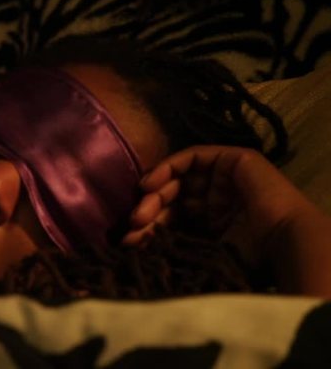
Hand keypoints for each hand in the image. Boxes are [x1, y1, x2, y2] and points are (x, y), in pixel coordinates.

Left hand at [123, 146, 309, 266]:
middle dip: (147, 212)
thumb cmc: (251, 258)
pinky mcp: (233, 159)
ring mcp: (225, 178)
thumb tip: (134, 248)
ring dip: (153, 192)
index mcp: (213, 224)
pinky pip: (192, 157)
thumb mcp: (203, 251)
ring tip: (139, 213)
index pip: (172, 218)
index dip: (149, 227)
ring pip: (178, 177)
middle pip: (171, 196)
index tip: (129, 242)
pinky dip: (168, 167)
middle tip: (131, 228)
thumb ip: (173, 245)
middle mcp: (218, 199)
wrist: (285, 242)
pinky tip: (150, 184)